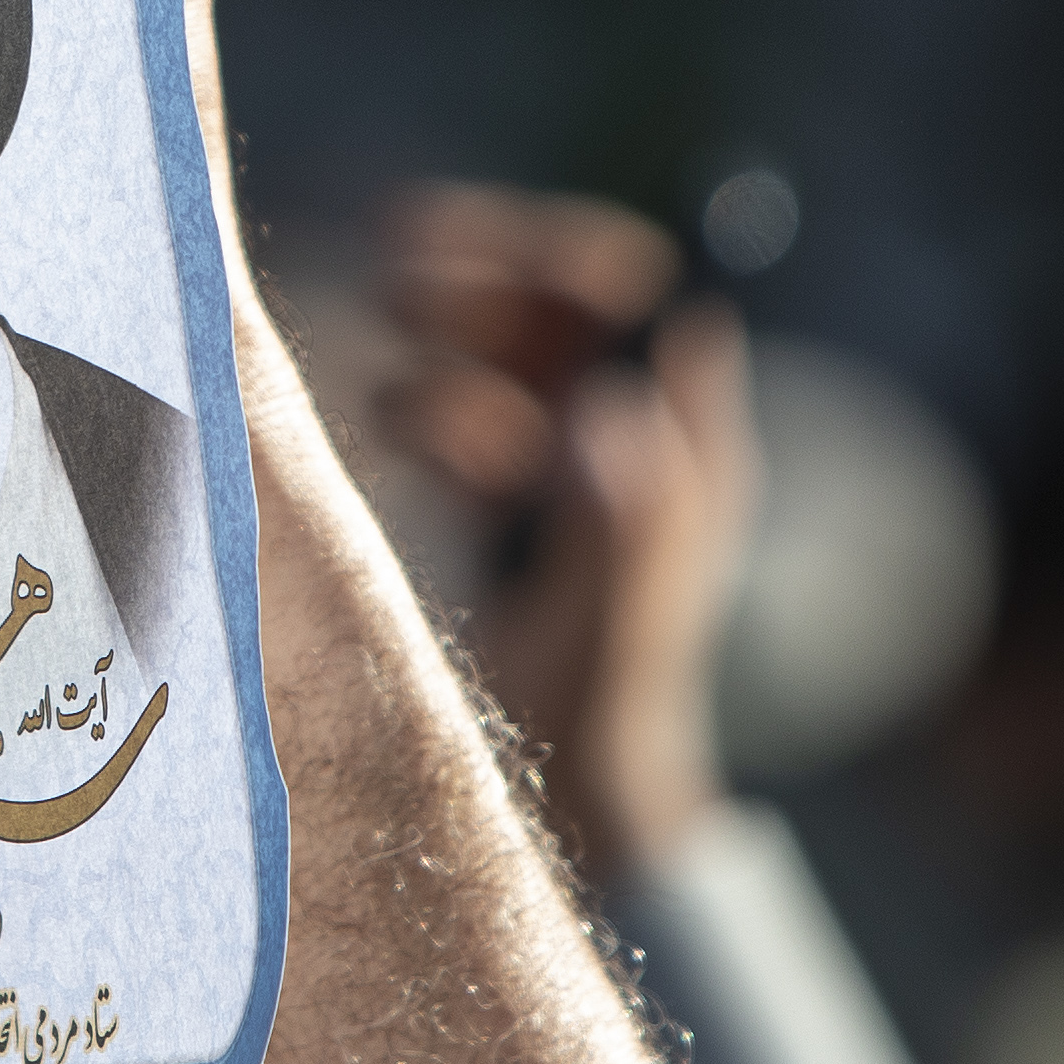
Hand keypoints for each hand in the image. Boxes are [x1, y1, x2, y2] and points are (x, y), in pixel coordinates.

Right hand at [378, 183, 758, 878]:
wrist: (574, 810)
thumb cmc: (602, 732)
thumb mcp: (609, 633)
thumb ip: (617, 531)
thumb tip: (604, 410)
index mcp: (684, 455)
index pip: (650, 301)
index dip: (573, 259)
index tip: (483, 254)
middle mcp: (638, 442)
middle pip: (567, 312)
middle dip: (483, 282)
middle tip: (387, 281)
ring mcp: (576, 467)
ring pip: (513, 352)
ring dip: (445, 335)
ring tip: (380, 379)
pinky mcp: (521, 499)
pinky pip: (476, 410)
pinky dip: (429, 402)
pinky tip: (386, 427)